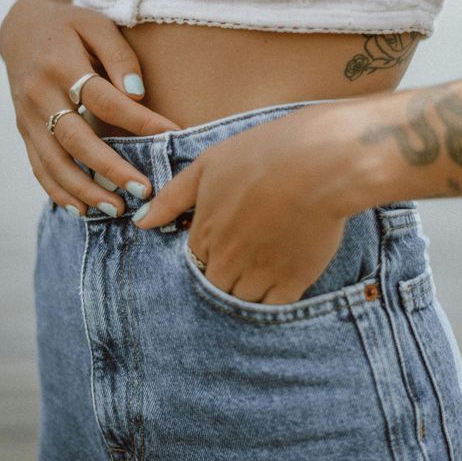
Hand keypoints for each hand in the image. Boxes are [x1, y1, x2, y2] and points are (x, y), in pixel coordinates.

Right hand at [0, 0, 180, 216]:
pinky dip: (59, 192)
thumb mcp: (97, 25)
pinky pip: (39, 167)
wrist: (21, 29)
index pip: (104, 99)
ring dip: (85, 190)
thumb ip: (120, 56)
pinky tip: (82, 210)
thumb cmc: (71, 27)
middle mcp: (40, 94)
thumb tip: (137, 93)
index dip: (138, 119)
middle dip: (110, 168)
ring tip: (117, 209)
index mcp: (61, 64)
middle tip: (143, 189)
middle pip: (76, 139)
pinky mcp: (25, 131)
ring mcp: (28, 117)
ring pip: (54, 161)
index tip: (171, 135)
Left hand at [130, 102, 372, 303]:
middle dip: (227, 273)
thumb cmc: (264, 153)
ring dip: (249, 287)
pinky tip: (283, 275)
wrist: (320, 162)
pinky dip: (275, 297)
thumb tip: (141, 222)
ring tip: (267, 262)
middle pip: (217, 285)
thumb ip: (173, 197)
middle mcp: (228, 259)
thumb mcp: (209, 164)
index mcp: (205, 232)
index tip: (230, 237)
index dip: (212, 250)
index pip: (196, 260)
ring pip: (242, 299)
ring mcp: (260, 273)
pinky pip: (274, 306)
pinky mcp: (293, 281)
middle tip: (249, 251)